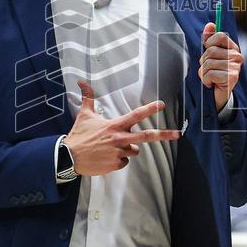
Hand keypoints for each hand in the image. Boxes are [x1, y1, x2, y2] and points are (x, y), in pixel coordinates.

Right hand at [64, 80, 181, 175]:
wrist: (69, 157)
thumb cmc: (79, 135)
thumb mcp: (84, 115)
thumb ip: (87, 98)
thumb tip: (81, 81)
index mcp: (115, 125)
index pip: (136, 115)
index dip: (150, 109)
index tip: (161, 104)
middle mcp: (120, 138)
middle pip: (146, 136)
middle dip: (164, 134)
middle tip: (178, 134)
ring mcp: (119, 153)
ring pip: (134, 150)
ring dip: (128, 149)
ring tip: (111, 148)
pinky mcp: (116, 165)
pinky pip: (124, 162)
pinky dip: (118, 160)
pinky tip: (106, 157)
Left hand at [199, 22, 242, 111]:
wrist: (218, 94)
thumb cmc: (214, 73)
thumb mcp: (210, 54)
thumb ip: (210, 39)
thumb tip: (210, 25)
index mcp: (233, 48)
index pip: (220, 35)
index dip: (209, 43)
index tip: (208, 50)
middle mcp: (237, 56)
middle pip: (211, 51)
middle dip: (203, 61)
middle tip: (209, 69)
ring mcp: (235, 67)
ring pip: (208, 63)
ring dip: (203, 73)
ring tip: (210, 78)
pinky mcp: (232, 78)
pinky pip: (210, 74)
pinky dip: (206, 80)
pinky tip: (212, 84)